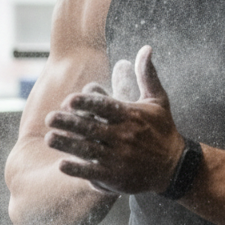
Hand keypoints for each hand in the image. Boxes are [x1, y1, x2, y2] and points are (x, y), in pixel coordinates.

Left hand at [45, 46, 184, 194]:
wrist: (175, 167)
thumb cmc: (163, 129)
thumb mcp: (158, 100)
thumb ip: (147, 74)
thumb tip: (146, 47)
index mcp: (131, 116)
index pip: (106, 107)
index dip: (87, 103)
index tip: (69, 100)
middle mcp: (124, 136)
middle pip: (92, 128)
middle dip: (69, 123)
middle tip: (49, 118)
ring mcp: (119, 158)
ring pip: (88, 150)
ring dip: (68, 144)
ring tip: (50, 138)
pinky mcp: (116, 177)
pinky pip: (93, 172)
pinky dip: (77, 169)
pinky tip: (62, 164)